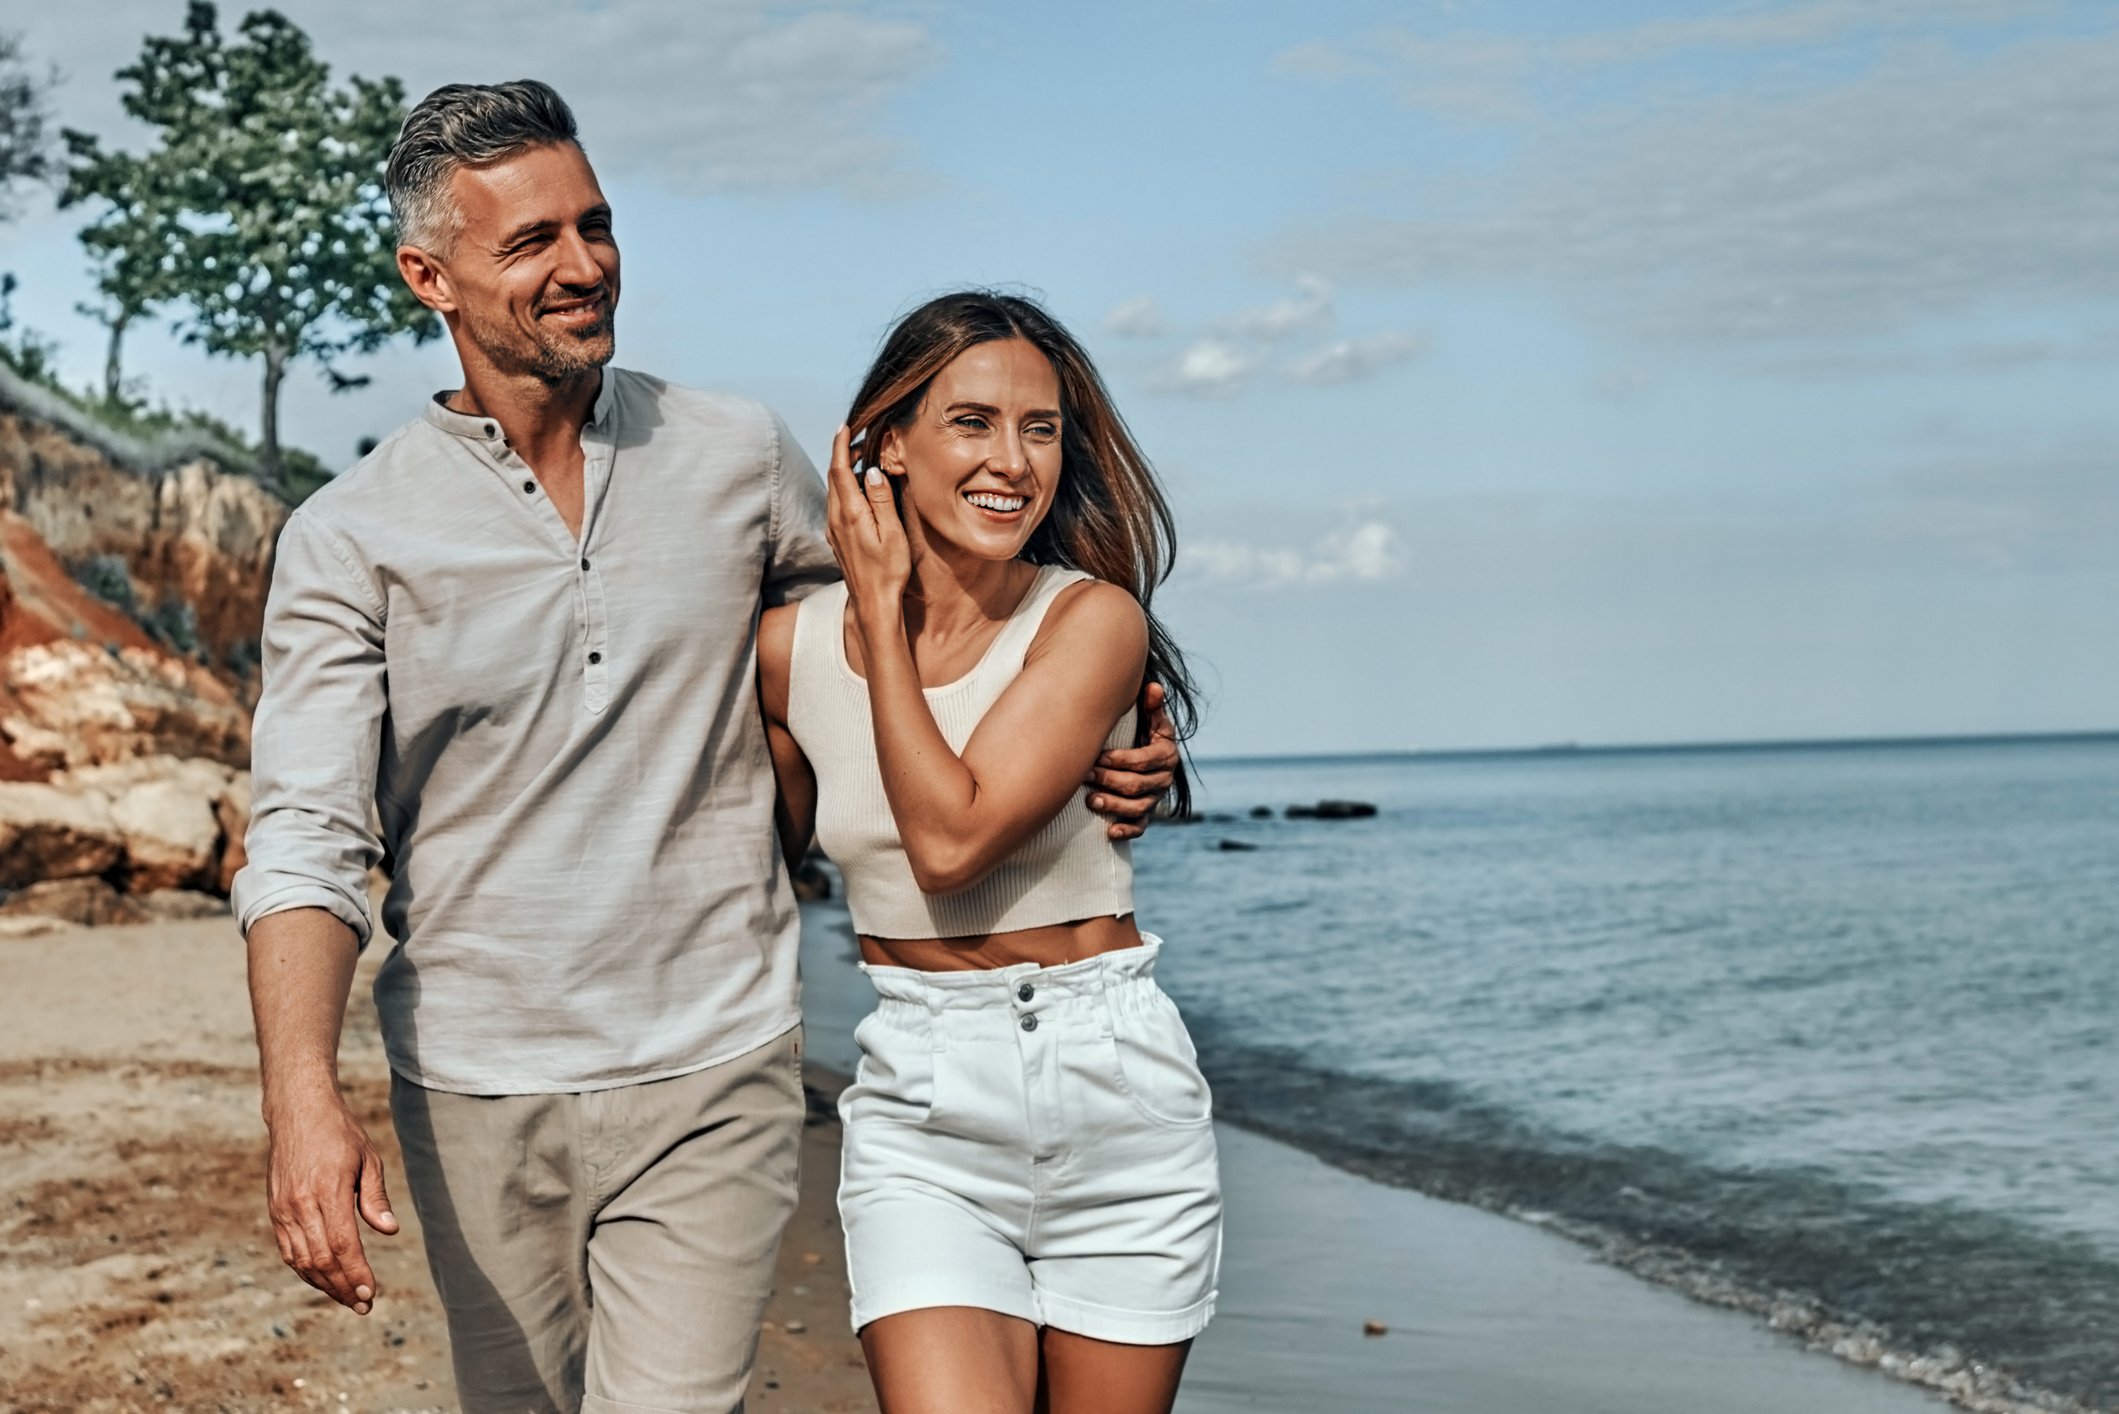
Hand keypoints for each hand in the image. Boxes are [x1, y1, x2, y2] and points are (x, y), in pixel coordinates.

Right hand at [263, 1084, 397, 1314]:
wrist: (298, 1112)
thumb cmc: (340, 1134)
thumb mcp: (368, 1159)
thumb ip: (375, 1197)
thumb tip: (389, 1230)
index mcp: (327, 1191)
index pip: (342, 1245)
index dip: (356, 1273)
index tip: (370, 1293)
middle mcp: (300, 1204)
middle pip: (322, 1259)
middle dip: (343, 1287)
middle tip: (363, 1305)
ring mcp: (283, 1209)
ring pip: (302, 1260)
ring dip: (324, 1284)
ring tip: (347, 1298)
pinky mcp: (275, 1210)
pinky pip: (289, 1250)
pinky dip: (305, 1269)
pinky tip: (322, 1279)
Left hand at [823, 424, 910, 628]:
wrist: (873, 604)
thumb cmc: (888, 571)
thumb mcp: (893, 534)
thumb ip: (882, 500)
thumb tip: (871, 471)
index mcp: (850, 514)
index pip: (839, 470)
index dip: (841, 446)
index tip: (845, 426)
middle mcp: (835, 519)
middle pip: (833, 477)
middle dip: (843, 454)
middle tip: (859, 439)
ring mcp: (833, 530)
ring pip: (833, 491)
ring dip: (843, 472)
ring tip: (861, 460)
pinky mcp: (836, 538)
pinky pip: (836, 504)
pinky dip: (844, 488)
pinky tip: (858, 490)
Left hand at [1087, 681, 1178, 839]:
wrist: (1143, 757)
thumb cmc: (1141, 733)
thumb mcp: (1150, 719)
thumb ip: (1151, 706)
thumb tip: (1153, 687)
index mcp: (1166, 754)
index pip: (1144, 761)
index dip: (1120, 760)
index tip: (1097, 756)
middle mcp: (1164, 779)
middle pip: (1137, 785)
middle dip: (1109, 780)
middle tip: (1085, 774)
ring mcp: (1155, 798)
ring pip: (1137, 808)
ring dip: (1113, 806)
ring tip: (1090, 800)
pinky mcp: (1146, 815)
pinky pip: (1140, 828)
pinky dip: (1126, 831)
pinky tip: (1109, 832)